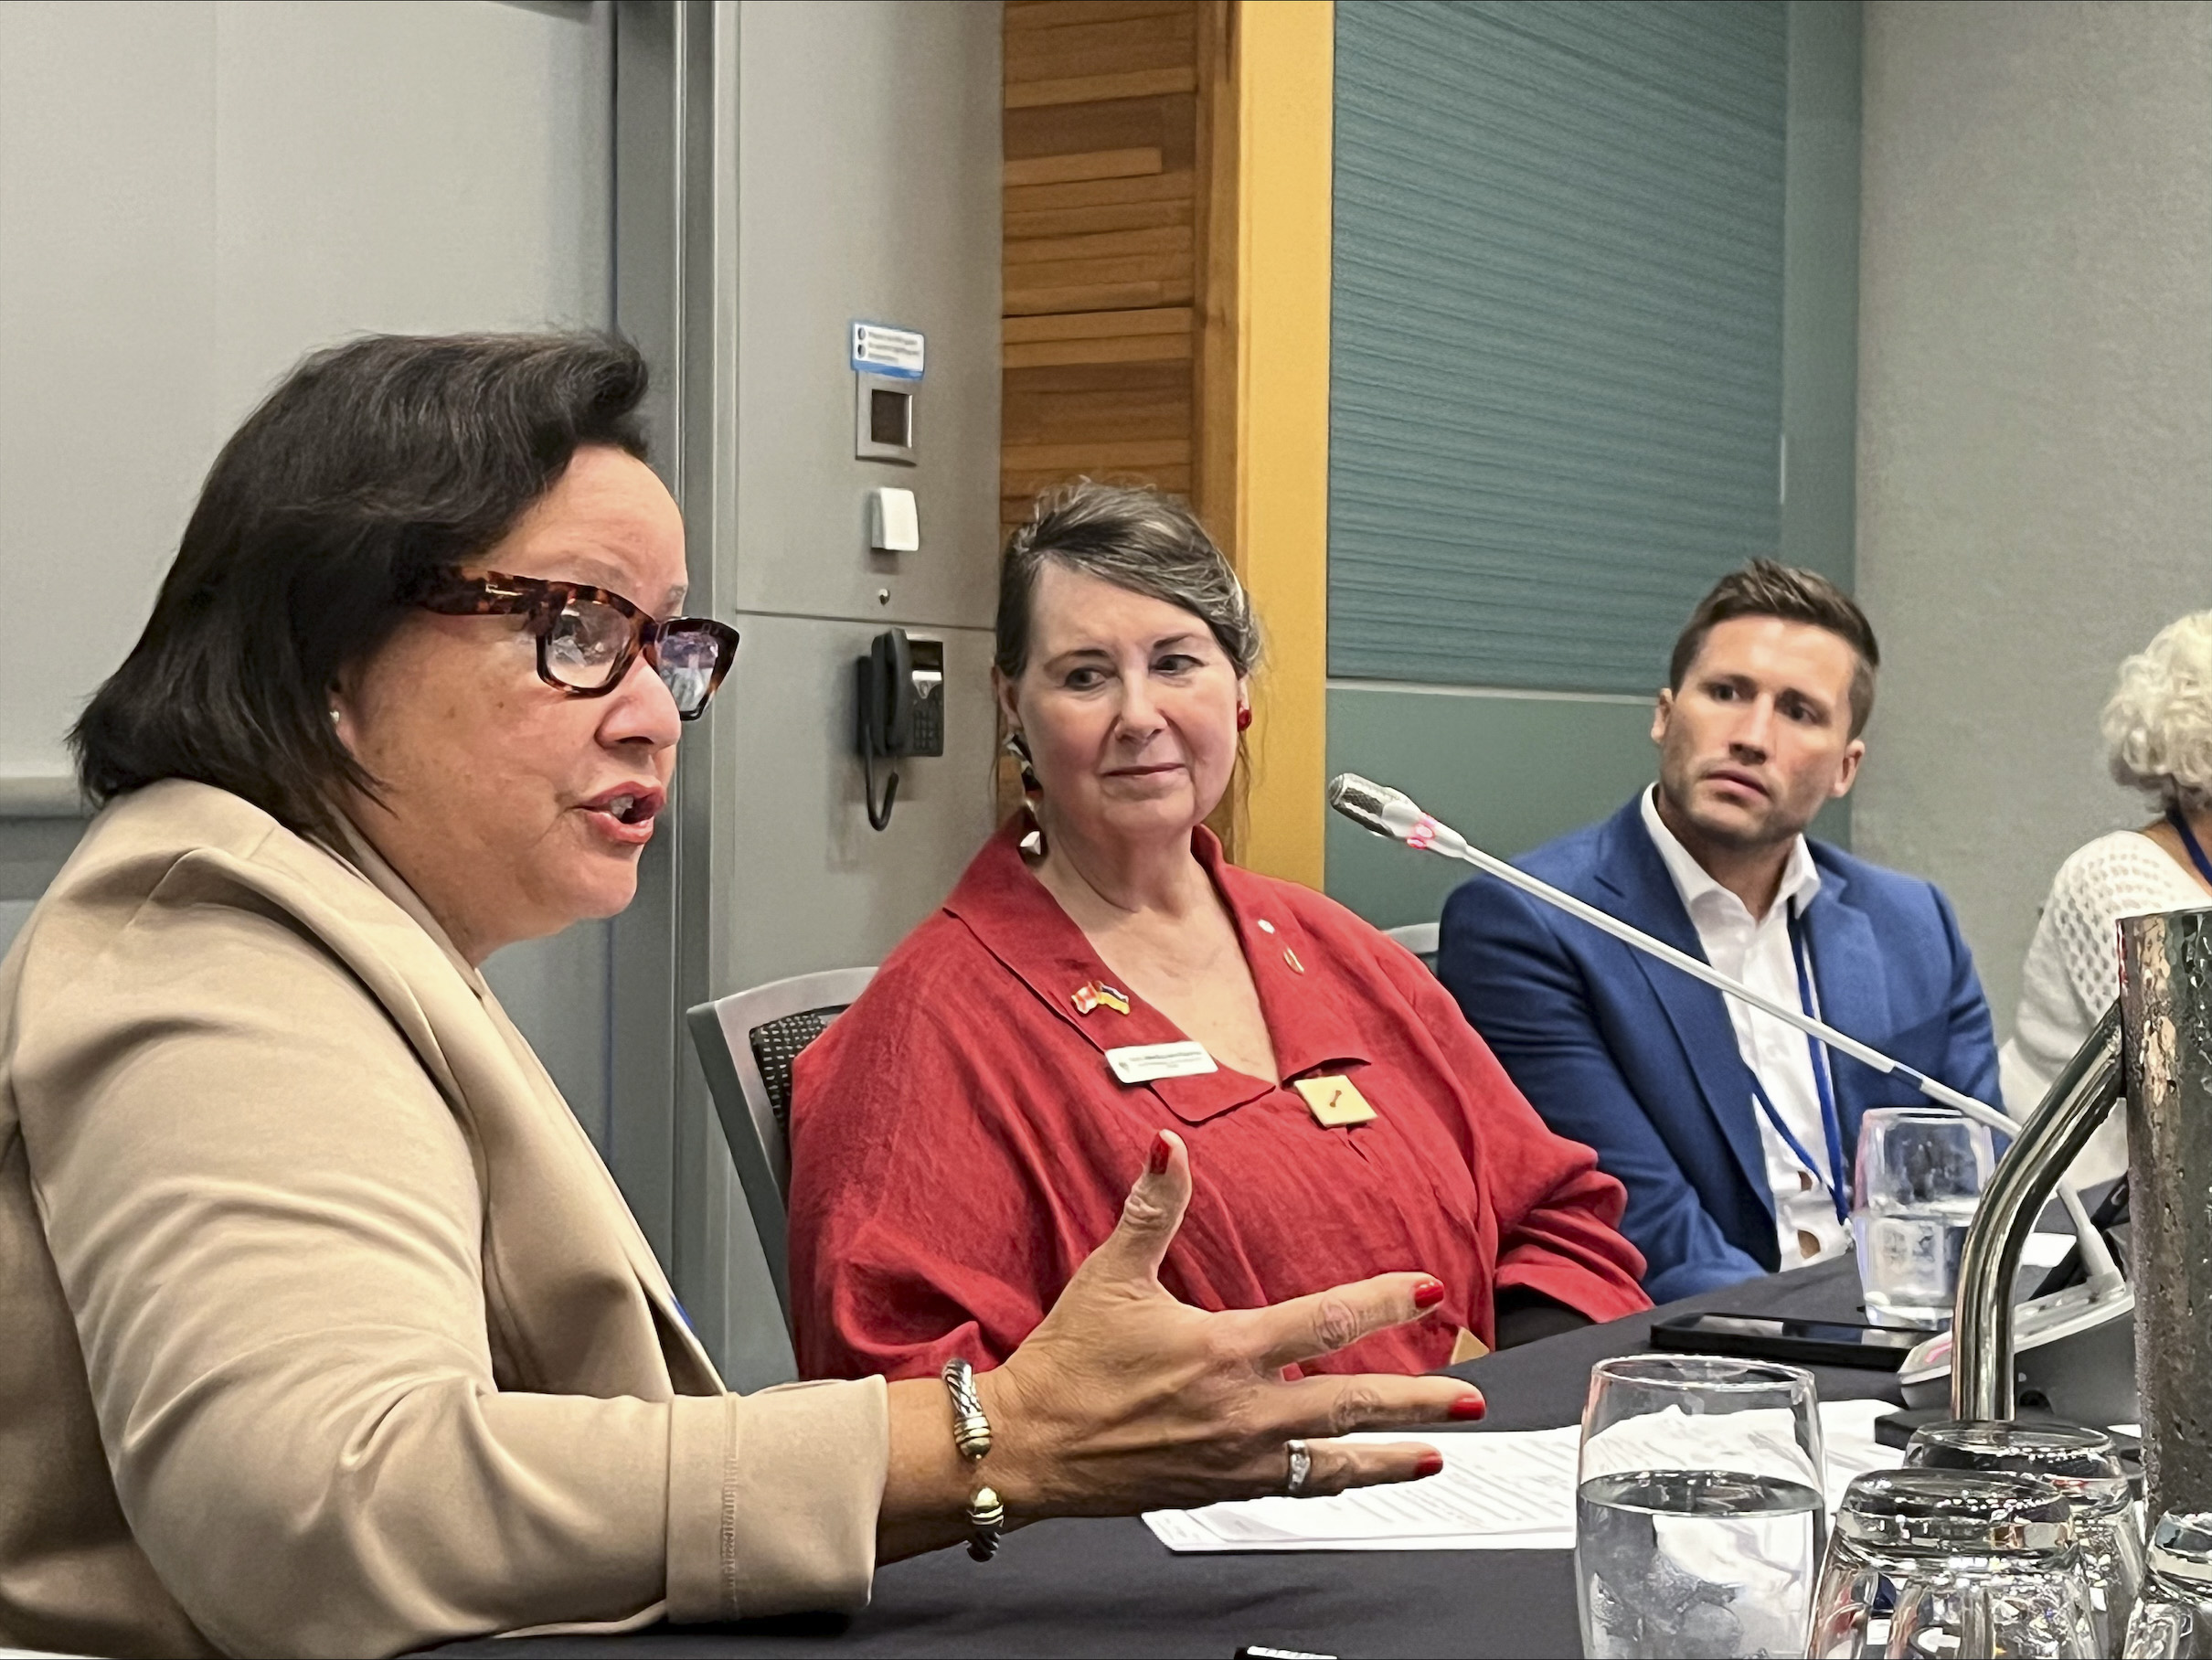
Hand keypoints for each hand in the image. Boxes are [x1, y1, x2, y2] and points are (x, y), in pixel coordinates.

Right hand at [974, 1129, 1483, 1518]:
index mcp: (1225, 1350)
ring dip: (1392, 1455)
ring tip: (1436, 1456)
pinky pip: (1297, 1489)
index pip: (1327, 1322)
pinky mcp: (1221, 1489)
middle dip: (1419, 1401)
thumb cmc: (1067, 1363)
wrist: (1027, 1448)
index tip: (1429, 1291)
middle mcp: (1243, 1411)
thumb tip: (1165, 1146)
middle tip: (1468, 1400)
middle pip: (1353, 1404)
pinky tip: (1357, 1479)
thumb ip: (1152, 1208)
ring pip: (1335, 1461)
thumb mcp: (1110, 1275)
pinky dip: (1337, 1482)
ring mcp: (1237, 1458)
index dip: (1384, 1302)